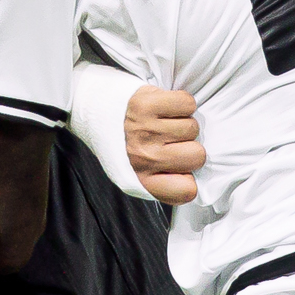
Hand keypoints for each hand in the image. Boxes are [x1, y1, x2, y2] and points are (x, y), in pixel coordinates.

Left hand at [127, 85, 204, 204]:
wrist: (97, 113)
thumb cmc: (125, 147)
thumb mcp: (138, 175)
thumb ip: (164, 183)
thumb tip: (194, 181)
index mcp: (142, 180)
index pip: (187, 191)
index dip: (189, 178)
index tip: (178, 169)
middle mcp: (143, 157)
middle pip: (197, 155)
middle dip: (189, 146)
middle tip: (169, 141)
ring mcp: (144, 129)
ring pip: (193, 127)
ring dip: (182, 123)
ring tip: (162, 123)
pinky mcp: (145, 104)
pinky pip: (187, 103)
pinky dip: (181, 103)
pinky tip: (164, 109)